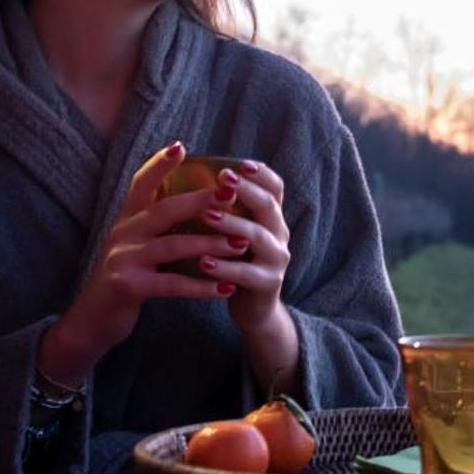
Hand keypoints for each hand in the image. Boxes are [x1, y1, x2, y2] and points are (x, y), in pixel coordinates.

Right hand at [38, 142, 244, 386]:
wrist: (93, 321)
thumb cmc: (125, 279)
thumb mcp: (135, 246)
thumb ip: (156, 226)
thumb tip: (197, 205)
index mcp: (126, 220)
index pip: (140, 184)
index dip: (159, 165)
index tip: (181, 147)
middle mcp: (122, 233)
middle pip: (164, 209)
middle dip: (200, 200)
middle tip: (232, 194)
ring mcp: (122, 259)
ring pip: (172, 246)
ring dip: (210, 244)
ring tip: (242, 244)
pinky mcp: (127, 286)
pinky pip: (171, 284)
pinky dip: (201, 286)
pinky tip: (225, 287)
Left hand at [194, 160, 291, 333]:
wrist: (253, 309)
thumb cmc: (236, 262)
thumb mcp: (236, 232)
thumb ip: (227, 208)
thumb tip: (193, 175)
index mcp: (271, 217)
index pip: (275, 187)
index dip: (261, 174)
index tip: (240, 164)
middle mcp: (280, 234)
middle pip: (268, 206)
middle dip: (246, 190)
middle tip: (222, 180)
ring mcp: (276, 259)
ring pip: (258, 237)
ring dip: (232, 224)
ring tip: (207, 215)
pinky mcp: (267, 284)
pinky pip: (247, 273)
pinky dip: (225, 266)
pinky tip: (204, 261)